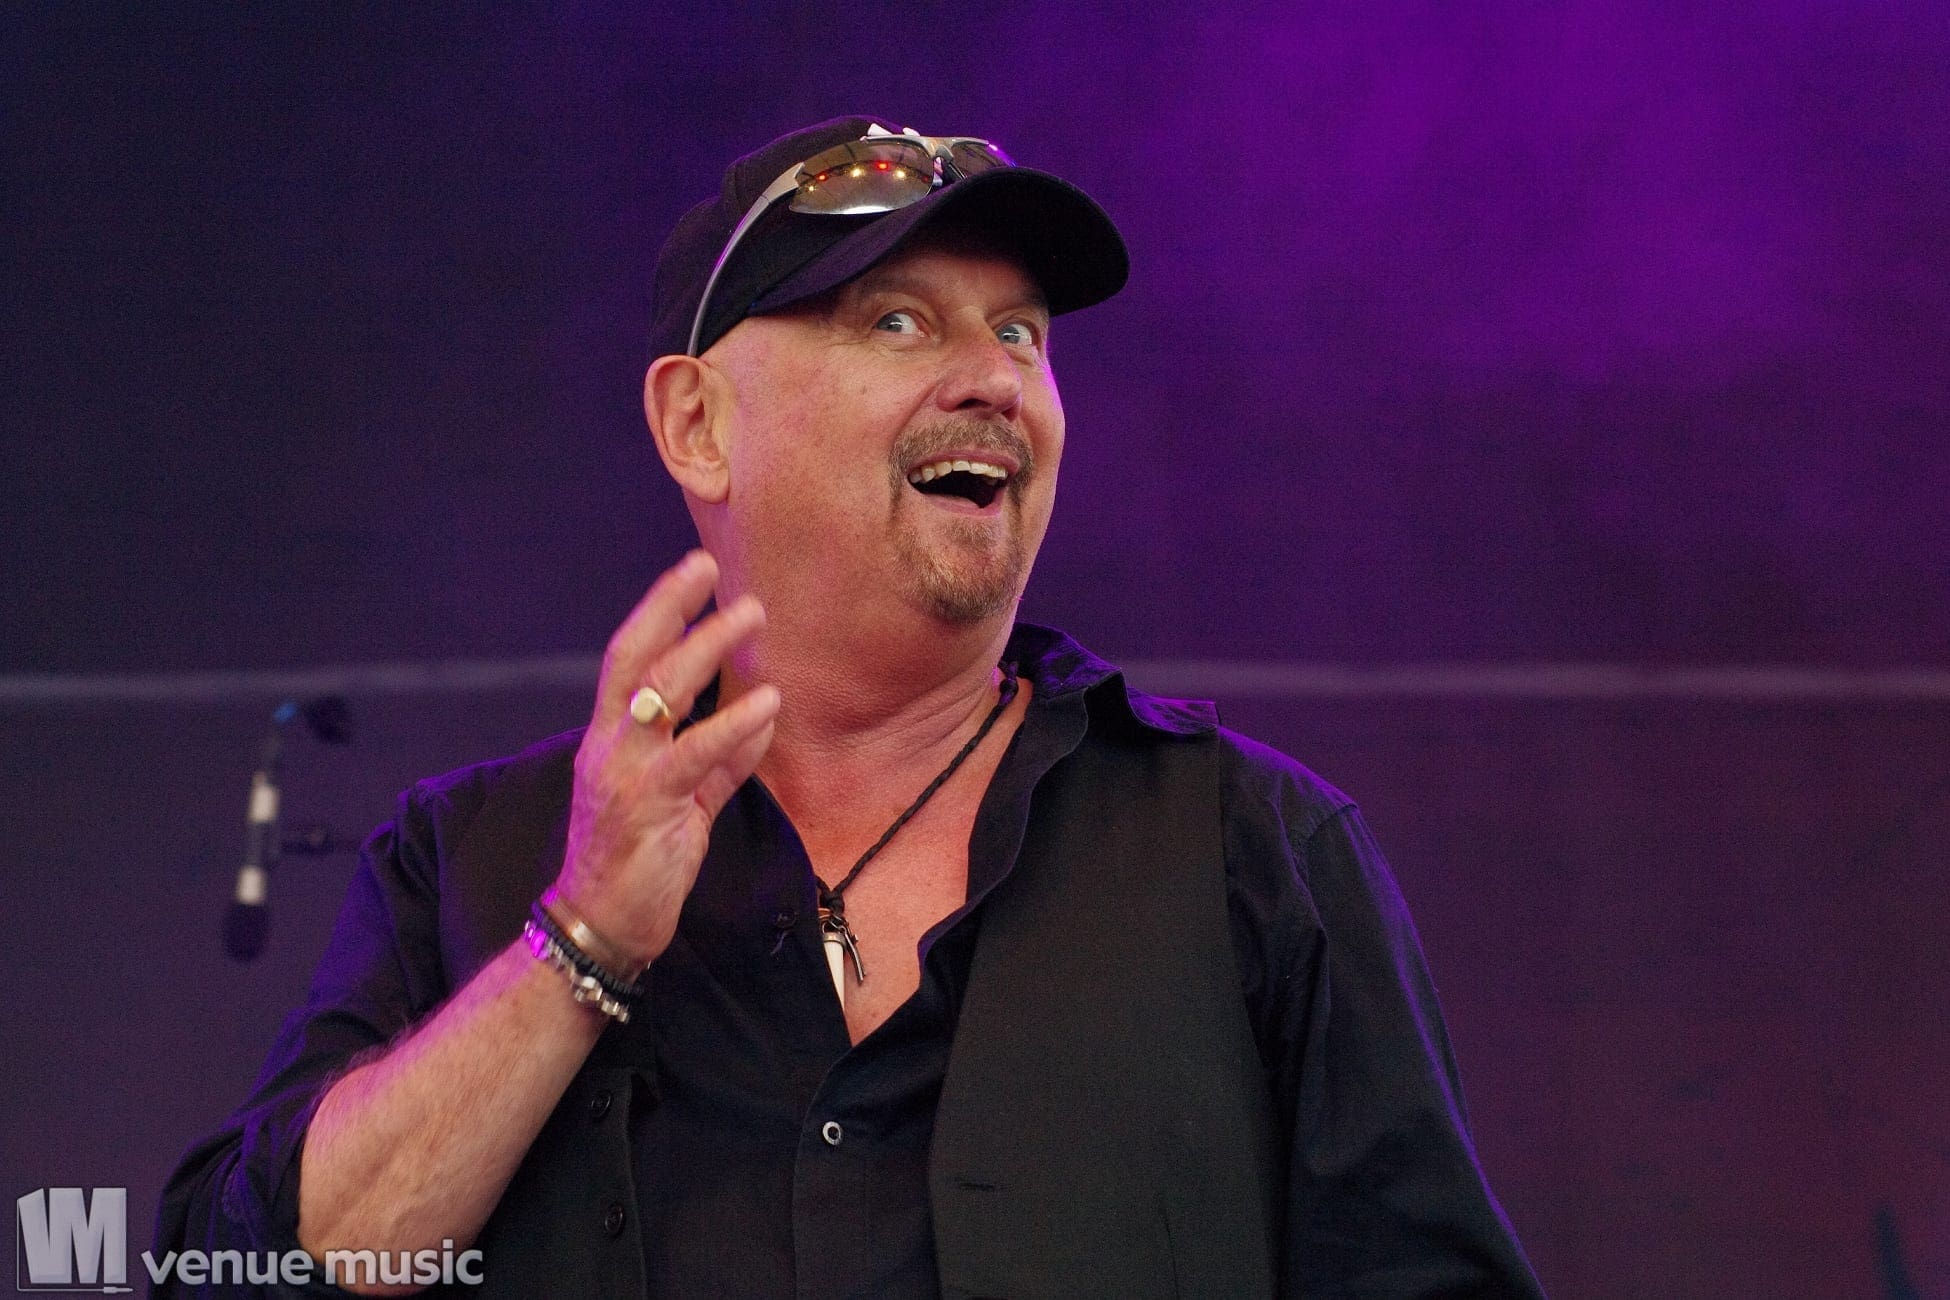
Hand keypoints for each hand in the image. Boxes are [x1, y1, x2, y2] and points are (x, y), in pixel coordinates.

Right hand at [552, 550, 778, 967]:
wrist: (598, 927)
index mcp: (611, 738)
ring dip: (707, 648)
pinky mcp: (647, 808)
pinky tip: (767, 701)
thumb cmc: (636, 864)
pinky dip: (732, 725)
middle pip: (634, 657)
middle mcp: (609, 745)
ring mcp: (623, 774)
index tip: (693, 570)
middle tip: (713, 568)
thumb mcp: (682, 802)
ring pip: (660, 693)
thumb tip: (757, 720)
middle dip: (670, 607)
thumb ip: (718, 762)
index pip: (629, 657)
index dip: (659, 610)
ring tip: (750, 616)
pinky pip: (693, 756)